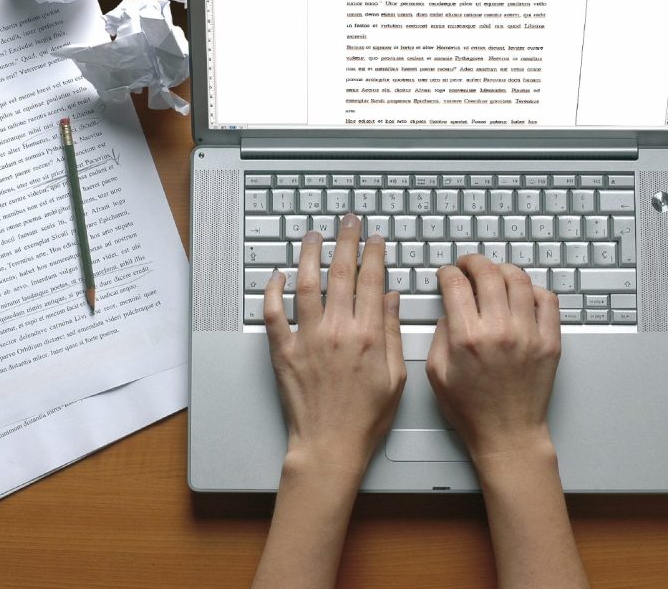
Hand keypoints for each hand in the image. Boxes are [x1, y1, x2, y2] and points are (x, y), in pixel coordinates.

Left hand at [263, 213, 405, 476]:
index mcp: (367, 335)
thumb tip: (389, 297)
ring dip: (309, 255)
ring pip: (305, 284)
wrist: (330, 446)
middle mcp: (336, 330)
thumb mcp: (395, 376)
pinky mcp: (284, 350)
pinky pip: (273, 313)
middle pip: (340, 273)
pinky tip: (277, 275)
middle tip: (348, 222)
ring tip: (313, 236)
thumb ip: (390, 332)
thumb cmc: (365, 417)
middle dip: (346, 241)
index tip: (375, 239)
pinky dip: (272, 291)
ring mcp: (307, 338)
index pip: (371, 281)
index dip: (374, 254)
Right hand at [426, 254, 560, 462]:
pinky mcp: (550, 342)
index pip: (455, 284)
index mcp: (467, 338)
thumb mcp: (436, 372)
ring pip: (519, 279)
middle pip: (488, 273)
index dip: (447, 272)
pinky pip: (547, 300)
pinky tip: (521, 294)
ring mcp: (528, 334)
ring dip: (502, 270)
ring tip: (494, 275)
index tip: (446, 273)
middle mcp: (500, 331)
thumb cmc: (471, 409)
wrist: (508, 434)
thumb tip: (449, 307)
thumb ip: (439, 333)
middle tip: (467, 265)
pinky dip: (533, 289)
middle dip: (473, 262)